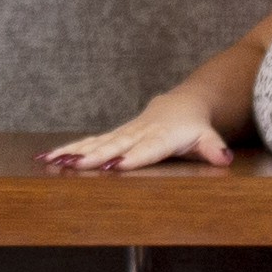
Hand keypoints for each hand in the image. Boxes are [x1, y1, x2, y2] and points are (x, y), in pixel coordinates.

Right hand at [44, 94, 231, 173]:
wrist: (181, 105)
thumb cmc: (194, 125)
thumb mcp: (207, 136)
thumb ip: (214, 148)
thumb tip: (225, 158)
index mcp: (161, 136)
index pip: (146, 149)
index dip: (132, 157)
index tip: (115, 165)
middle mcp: (138, 134)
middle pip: (114, 146)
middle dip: (93, 157)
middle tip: (73, 166)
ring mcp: (123, 134)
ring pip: (95, 143)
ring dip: (72, 153)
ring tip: (51, 162)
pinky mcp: (113, 136)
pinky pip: (89, 143)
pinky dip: (68, 150)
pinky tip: (47, 158)